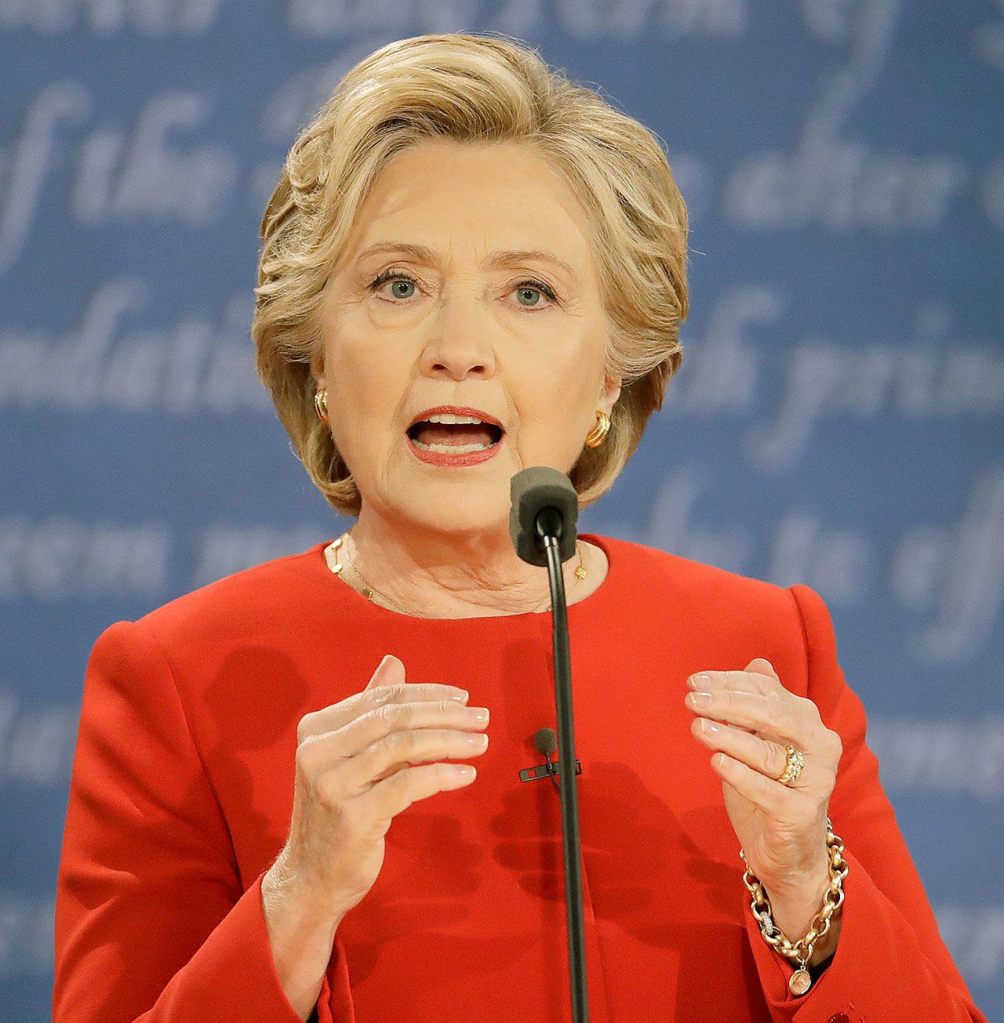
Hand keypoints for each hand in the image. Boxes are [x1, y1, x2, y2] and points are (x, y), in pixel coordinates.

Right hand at [269, 654, 489, 923]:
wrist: (311, 876)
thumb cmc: (336, 812)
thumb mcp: (348, 756)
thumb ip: (370, 711)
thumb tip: (394, 663)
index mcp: (317, 729)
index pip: (383, 698)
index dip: (427, 694)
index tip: (462, 698)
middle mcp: (318, 751)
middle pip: (396, 718)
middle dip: (445, 714)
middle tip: (481, 717)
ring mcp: (333, 784)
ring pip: (404, 746)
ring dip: (450, 741)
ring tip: (480, 743)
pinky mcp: (353, 816)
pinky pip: (408, 784)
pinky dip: (442, 774)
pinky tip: (466, 774)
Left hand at [683, 658, 842, 944]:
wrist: (788, 853)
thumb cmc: (767, 789)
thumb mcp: (759, 743)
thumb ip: (758, 705)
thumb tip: (756, 663)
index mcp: (809, 723)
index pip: (768, 693)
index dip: (730, 683)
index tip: (694, 681)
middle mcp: (821, 747)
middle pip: (772, 716)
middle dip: (728, 704)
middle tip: (691, 700)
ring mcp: (816, 782)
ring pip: (769, 754)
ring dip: (730, 736)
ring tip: (697, 726)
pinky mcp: (802, 815)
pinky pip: (769, 791)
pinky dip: (741, 775)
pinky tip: (716, 761)